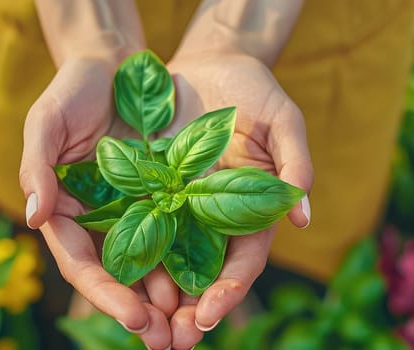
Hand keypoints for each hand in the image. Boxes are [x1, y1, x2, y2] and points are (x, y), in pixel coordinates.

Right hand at [20, 57, 172, 348]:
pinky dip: (191, 263)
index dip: (106, 295)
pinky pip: (179, 234)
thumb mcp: (46, 121)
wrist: (113, 63)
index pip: (83, 264)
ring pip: (152, 265)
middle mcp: (100, 219)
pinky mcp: (165, 195)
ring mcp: (133, 210)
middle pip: (119, 277)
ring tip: (194, 329)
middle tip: (169, 343)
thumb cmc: (72, 89)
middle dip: (142, 313)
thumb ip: (37, 167)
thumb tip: (36, 219)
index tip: (133, 318)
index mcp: (66, 211)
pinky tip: (211, 287)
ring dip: (171, 301)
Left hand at [156, 51, 312, 348]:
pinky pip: (135, 227)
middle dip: (190, 312)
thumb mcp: (282, 120)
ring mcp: (180, 206)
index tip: (210, 316)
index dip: (229, 289)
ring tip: (141, 329)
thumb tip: (301, 218)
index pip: (244, 260)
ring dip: (156, 299)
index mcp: (251, 209)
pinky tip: (112, 283)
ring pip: (168, 262)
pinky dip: (128, 258)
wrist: (209, 62)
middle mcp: (214, 216)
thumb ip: (295, 163)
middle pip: (204, 274)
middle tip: (172, 343)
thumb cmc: (254, 89)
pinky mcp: (148, 190)